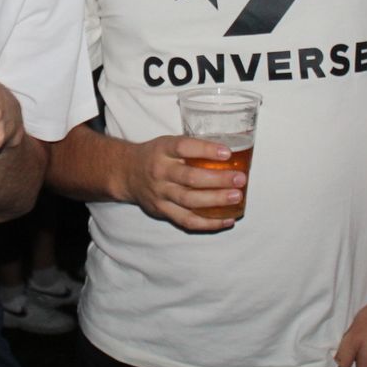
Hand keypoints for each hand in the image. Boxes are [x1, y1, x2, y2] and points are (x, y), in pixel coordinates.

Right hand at [110, 135, 246, 232]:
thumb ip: (192, 149)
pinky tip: (227, 220)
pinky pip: (187, 221)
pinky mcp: (162, 211)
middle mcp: (160, 172)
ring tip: (237, 197)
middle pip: (190, 178)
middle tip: (240, 179)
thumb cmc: (156, 156)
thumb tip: (232, 153)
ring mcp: (160, 194)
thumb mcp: (168, 143)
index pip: (184, 147)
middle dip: (218, 180)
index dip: (206, 150)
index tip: (227, 152)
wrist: (127, 174)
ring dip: (216, 200)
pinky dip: (209, 223)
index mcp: (162, 150)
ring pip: (190, 201)